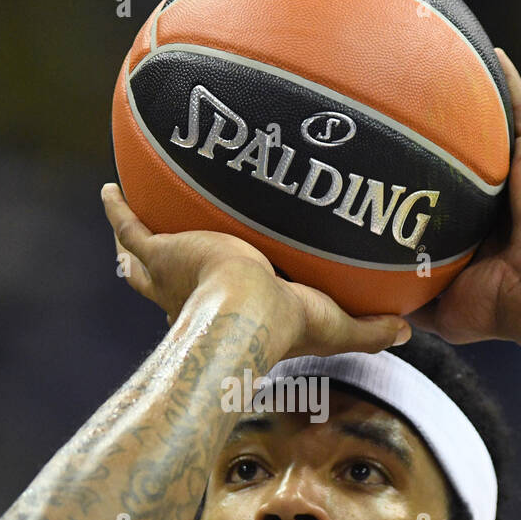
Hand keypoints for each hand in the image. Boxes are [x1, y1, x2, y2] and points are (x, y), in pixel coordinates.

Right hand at [99, 183, 410, 357]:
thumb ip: (370, 329)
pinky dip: (116, 209)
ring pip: (137, 255)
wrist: (247, 314)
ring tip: (127, 209)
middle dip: (153, 270)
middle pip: (160, 283)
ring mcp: (167, 271)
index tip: (213, 281)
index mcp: (219, 312)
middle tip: (155, 249)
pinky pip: (128, 226)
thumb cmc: (284, 328)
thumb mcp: (334, 327)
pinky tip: (109, 189)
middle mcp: (186, 295)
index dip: (211, 295)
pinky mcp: (158, 251)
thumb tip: (411, 331)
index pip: (213, 304)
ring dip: (133, 236)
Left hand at [406, 48, 520, 345]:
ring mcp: (515, 178)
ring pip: (492, 128)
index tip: (389, 160)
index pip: (443, 193)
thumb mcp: (440, 309)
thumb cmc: (497, 310)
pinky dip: (510, 84)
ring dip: (475, 98)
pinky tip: (494, 54)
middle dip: (443, 130)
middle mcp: (495, 199)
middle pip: (464, 154)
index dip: (422, 176)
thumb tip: (372, 300)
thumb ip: (410, 298)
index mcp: (475, 230)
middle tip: (407, 101)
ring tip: (445, 65)